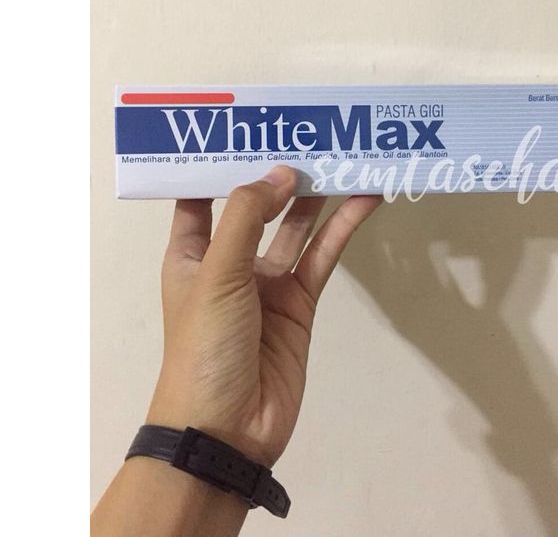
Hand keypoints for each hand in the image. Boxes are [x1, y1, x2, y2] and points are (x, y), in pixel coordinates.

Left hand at [146, 165, 381, 467]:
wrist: (228, 430)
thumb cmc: (205, 346)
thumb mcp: (215, 274)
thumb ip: (245, 218)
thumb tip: (281, 173)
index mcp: (191, 252)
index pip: (201, 196)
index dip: (220, 163)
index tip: (249, 128)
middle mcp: (229, 261)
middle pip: (257, 206)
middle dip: (279, 173)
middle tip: (310, 135)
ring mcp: (268, 282)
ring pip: (296, 227)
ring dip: (318, 196)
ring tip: (343, 157)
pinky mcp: (300, 302)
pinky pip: (323, 256)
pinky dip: (343, 228)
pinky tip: (364, 200)